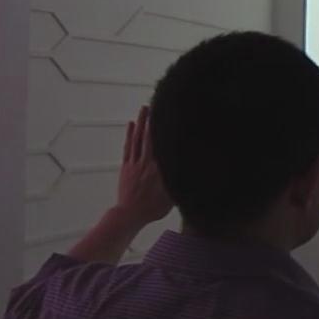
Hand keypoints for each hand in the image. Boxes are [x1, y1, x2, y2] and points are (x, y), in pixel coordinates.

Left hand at [116, 106, 172, 226]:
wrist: (129, 215)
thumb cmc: (152, 208)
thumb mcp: (173, 196)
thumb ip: (180, 180)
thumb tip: (191, 168)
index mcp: (160, 168)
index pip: (165, 144)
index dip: (168, 129)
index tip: (172, 115)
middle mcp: (147, 162)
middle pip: (150, 136)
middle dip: (153, 119)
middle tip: (156, 103)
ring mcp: (135, 163)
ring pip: (138, 138)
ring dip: (142, 122)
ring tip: (145, 108)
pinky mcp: (126, 167)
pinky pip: (128, 147)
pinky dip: (130, 135)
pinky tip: (131, 124)